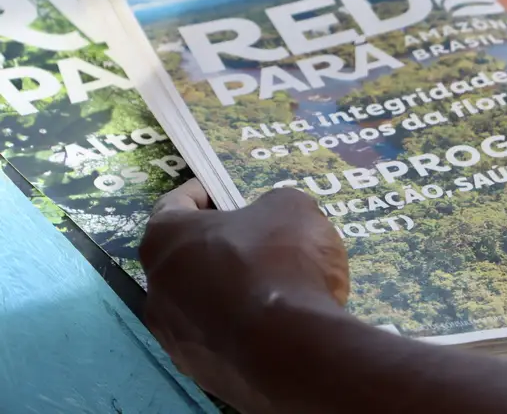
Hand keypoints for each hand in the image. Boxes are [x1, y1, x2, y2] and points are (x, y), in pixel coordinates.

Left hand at [140, 179, 348, 412]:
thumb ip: (273, 206)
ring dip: (229, 289)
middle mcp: (157, 289)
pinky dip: (243, 326)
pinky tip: (277, 322)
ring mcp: (174, 337)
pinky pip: (221, 338)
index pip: (174, 204)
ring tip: (274, 285)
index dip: (201, 192)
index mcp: (165, 239)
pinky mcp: (200, 372)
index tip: (221, 190)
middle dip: (218, 245)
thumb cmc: (280, 262)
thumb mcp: (291, 207)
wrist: (292, 349)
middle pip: (186, 256)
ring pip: (201, 302)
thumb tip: (273, 219)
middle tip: (257, 238)